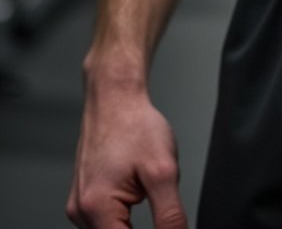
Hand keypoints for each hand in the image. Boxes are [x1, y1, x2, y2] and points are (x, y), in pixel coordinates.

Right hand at [66, 85, 186, 227]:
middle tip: (154, 197)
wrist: (115, 98)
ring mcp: (79, 206)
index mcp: (96, 209)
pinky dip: (122, 215)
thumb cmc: (135, 125)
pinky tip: (134, 189)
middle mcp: (81, 212)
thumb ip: (170, 215)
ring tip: (143, 188)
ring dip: (131, 224)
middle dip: (141, 228)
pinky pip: (104, 220)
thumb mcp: (163, 171)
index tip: (166, 226)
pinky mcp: (83, 199)